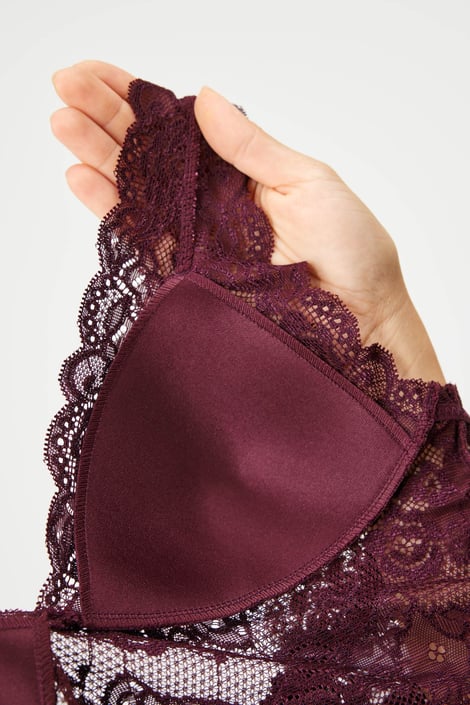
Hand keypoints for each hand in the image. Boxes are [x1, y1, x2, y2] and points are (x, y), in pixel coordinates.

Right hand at [50, 60, 445, 384]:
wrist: (360, 320)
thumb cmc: (352, 250)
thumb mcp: (308, 182)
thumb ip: (250, 146)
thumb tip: (204, 97)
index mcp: (242, 169)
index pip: (179, 124)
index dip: (138, 96)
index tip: (98, 72)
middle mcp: (212, 199)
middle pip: (149, 151)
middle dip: (105, 116)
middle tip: (65, 86)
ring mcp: (198, 236)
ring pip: (137, 189)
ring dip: (97, 155)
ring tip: (62, 123)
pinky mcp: (190, 273)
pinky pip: (144, 237)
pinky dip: (110, 209)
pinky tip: (82, 178)